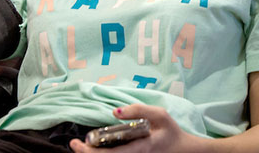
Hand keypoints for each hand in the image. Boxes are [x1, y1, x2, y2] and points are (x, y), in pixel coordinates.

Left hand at [68, 105, 200, 152]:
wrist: (184, 150)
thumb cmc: (171, 131)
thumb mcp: (160, 115)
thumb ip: (138, 110)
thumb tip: (115, 111)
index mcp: (139, 148)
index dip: (90, 152)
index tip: (77, 144)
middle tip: (74, 144)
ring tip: (82, 145)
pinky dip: (102, 152)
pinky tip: (94, 145)